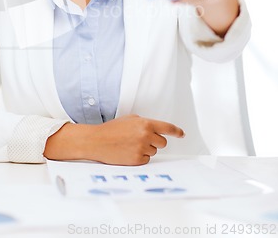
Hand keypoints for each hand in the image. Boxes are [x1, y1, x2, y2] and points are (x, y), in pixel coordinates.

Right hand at [44, 114, 184, 165]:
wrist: (97, 141)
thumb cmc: (112, 129)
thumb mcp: (129, 119)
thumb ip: (144, 123)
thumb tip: (155, 129)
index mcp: (145, 124)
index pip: (167, 128)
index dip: (177, 131)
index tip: (182, 134)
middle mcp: (146, 136)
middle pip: (163, 143)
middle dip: (155, 141)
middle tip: (141, 139)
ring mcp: (142, 148)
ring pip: (154, 152)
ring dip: (147, 149)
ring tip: (131, 145)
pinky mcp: (137, 160)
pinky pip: (147, 159)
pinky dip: (140, 157)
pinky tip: (129, 152)